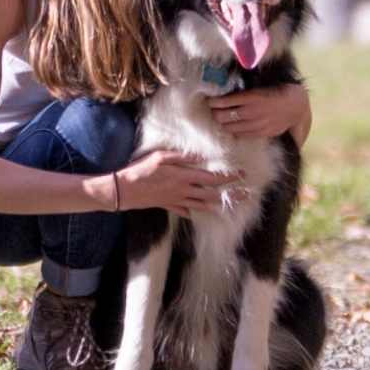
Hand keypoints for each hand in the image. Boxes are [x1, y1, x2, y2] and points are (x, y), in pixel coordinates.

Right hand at [105, 149, 234, 216]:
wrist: (125, 190)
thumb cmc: (141, 170)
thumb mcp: (161, 157)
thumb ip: (182, 157)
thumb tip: (200, 157)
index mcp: (184, 177)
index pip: (212, 178)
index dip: (229, 177)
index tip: (242, 176)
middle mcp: (184, 191)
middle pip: (212, 195)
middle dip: (230, 195)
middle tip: (245, 195)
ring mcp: (177, 200)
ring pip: (201, 205)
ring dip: (216, 205)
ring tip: (228, 206)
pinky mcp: (168, 205)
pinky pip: (184, 210)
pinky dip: (192, 211)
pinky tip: (195, 212)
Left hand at [204, 81, 307, 144]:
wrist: (296, 105)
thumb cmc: (276, 91)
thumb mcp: (260, 86)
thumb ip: (244, 90)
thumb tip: (225, 90)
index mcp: (251, 97)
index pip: (225, 102)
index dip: (214, 103)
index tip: (209, 101)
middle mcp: (252, 111)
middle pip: (224, 116)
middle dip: (215, 114)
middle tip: (212, 111)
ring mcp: (257, 124)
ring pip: (230, 127)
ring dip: (222, 123)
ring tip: (219, 119)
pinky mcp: (261, 133)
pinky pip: (241, 134)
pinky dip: (233, 131)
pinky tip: (230, 127)